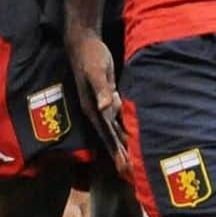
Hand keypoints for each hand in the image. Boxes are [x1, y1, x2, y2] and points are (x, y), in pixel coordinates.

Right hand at [69, 30, 131, 180]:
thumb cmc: (89, 54)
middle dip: (120, 154)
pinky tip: (132, 135)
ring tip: (132, 162)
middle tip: (131, 174)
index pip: (107, 134)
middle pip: (111, 136)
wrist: (82, 42)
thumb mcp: (96, 70)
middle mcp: (96, 110)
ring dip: (123, 144)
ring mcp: (101, 104)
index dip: (116, 151)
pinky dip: (125, 127)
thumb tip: (106, 106)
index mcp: (92, 108)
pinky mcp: (108, 96)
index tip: (124, 167)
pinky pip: (118, 116)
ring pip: (115, 129)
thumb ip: (102, 88)